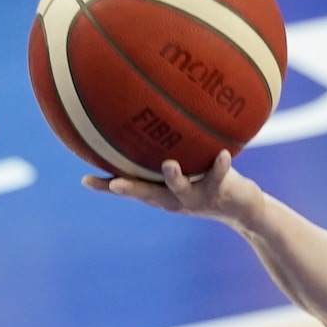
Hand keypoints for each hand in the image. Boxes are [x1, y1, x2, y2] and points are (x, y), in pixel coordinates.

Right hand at [83, 150, 261, 225]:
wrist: (242, 208)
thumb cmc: (207, 181)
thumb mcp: (183, 168)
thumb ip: (164, 153)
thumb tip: (147, 119)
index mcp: (161, 192)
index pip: (129, 189)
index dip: (107, 187)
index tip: (84, 180)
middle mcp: (174, 197)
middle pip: (148, 194)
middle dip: (131, 189)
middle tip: (114, 183)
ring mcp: (196, 196)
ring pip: (181, 189)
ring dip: (175, 178)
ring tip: (169, 164)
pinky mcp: (219, 191)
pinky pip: (219, 176)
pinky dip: (220, 165)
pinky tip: (223, 153)